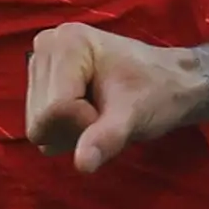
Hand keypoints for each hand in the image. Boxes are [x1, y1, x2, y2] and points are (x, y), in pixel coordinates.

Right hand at [24, 23, 203, 169]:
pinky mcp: (42, 78)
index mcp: (67, 43)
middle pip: (39, 121)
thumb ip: (106, 138)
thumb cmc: (158, 92)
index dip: (84, 123)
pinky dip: (66, 127)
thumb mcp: (134, 116)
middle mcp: (46, 45)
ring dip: (70, 131)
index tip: (112, 110)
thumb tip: (83, 165)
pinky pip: (41, 123)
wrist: (170, 81)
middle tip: (106, 114)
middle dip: (74, 129)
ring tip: (99, 111)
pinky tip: (88, 110)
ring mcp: (41, 61)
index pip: (53, 110)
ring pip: (38, 126)